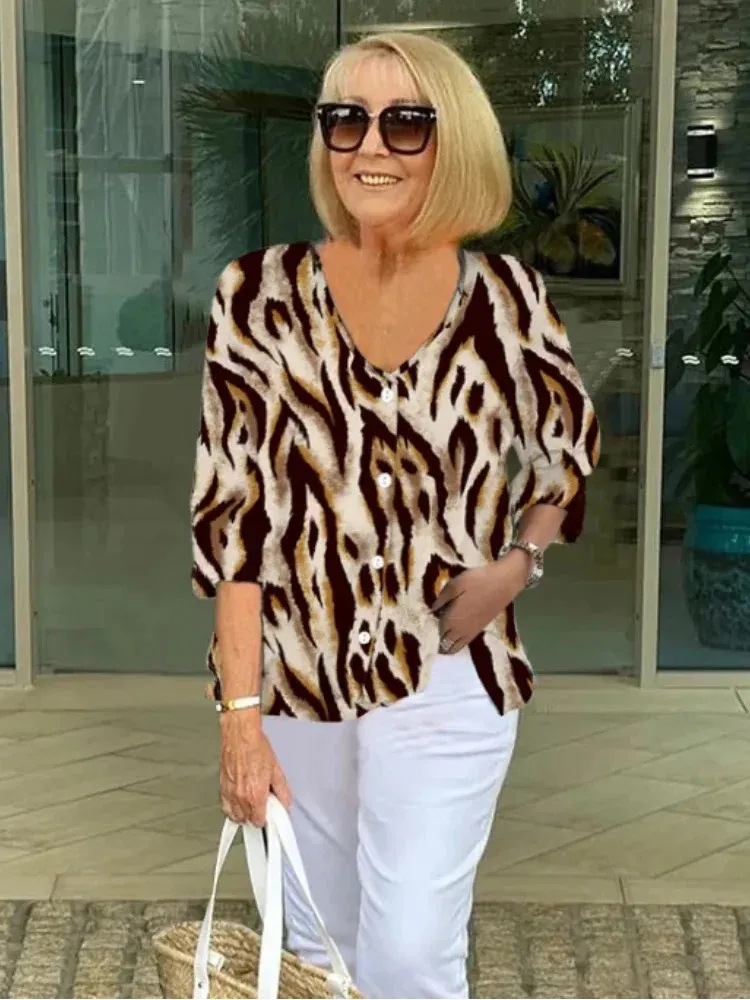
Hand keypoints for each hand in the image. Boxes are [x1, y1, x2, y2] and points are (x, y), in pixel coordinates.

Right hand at [219, 711, 291, 826]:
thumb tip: (285, 802)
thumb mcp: (276, 770)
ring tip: (251, 805)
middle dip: (255, 816)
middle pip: (247, 820)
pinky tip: (238, 803)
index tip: (269, 814)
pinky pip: (225, 807)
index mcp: (256, 796)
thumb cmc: (256, 748)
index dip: (266, 819)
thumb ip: (282, 791)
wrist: (240, 735)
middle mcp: (241, 798)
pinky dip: (232, 809)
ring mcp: (229, 793)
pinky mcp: (222, 787)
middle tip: (262, 806)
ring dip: (243, 814)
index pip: (259, 821)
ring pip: (235, 816)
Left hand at [430, 551, 529, 653]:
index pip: (435, 632)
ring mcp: (472, 632)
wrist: (504, 583)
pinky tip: (454, 635)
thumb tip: (432, 610)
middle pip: (445, 643)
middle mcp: (460, 631)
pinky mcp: (480, 629)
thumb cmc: (477, 581)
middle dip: (437, 641)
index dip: (429, 630)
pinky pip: (465, 643)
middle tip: (428, 634)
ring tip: (440, 637)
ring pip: (455, 646)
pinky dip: (457, 643)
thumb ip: (441, 599)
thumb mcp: (454, 585)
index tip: (422, 626)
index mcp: (452, 620)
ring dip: (447, 645)